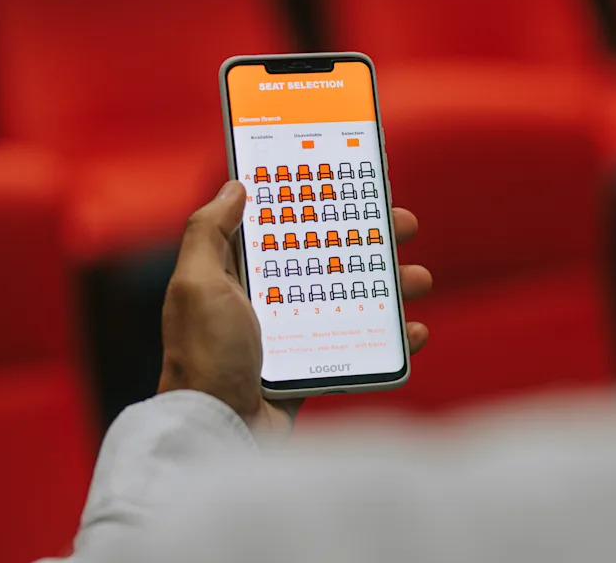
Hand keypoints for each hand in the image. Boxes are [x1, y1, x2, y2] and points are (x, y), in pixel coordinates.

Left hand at [158, 180, 432, 432]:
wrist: (217, 431)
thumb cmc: (204, 356)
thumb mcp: (196, 284)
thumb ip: (209, 231)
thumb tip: (236, 185)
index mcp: (238, 274)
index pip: (285, 227)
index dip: (319, 205)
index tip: (353, 187)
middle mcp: (267, 300)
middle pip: (329, 259)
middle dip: (369, 240)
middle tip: (404, 225)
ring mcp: (294, 335)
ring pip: (352, 300)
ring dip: (390, 287)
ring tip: (419, 279)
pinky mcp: (312, 367)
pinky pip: (359, 345)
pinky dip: (390, 338)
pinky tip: (414, 331)